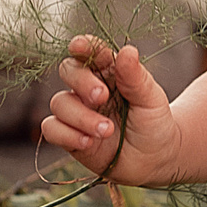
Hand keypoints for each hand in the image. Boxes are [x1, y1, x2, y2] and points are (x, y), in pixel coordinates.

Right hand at [41, 36, 180, 184]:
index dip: (82, 46)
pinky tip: (88, 142)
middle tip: (102, 97)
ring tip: (107, 130)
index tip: (78, 45)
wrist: (154, 160)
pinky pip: (52, 129)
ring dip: (81, 117)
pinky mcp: (69, 135)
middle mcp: (88, 88)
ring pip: (59, 103)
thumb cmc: (153, 123)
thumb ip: (136, 77)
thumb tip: (128, 50)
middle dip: (82, 82)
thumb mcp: (151, 99)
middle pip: (68, 71)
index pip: (91, 52)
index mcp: (109, 71)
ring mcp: (77, 111)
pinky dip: (67, 135)